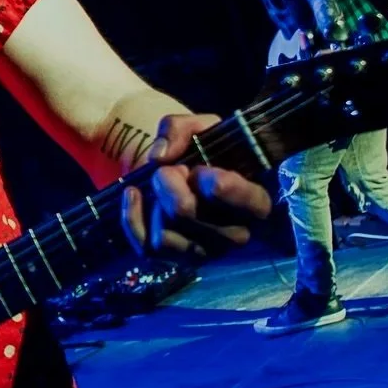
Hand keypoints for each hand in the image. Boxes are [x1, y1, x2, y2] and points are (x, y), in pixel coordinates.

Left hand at [121, 114, 273, 259]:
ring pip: (163, 236)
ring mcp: (205, 251)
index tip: (200, 170)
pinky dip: (132, 217)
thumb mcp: (197, 127)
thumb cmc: (199, 151)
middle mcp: (235, 234)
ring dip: (154, 202)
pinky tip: (133, 193)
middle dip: (168, 182)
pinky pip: (146, 247)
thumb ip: (180, 128)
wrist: (177, 168)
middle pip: (185, 213)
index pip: (250, 204)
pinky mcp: (176, 259)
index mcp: (255, 201)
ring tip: (160, 186)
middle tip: (172, 170)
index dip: (221, 185)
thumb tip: (160, 157)